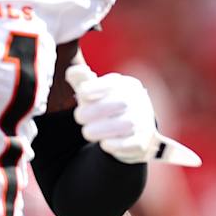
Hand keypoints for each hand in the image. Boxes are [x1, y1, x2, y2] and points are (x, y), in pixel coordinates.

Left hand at [65, 62, 201, 165]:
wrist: (136, 130)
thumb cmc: (110, 106)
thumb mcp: (97, 91)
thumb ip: (83, 81)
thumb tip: (72, 71)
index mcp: (127, 85)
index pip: (110, 83)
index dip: (92, 88)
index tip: (81, 95)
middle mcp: (139, 100)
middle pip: (116, 103)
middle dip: (91, 112)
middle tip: (80, 118)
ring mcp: (143, 121)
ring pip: (124, 124)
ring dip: (99, 130)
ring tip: (89, 131)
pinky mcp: (142, 141)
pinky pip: (128, 143)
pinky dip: (113, 144)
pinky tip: (104, 143)